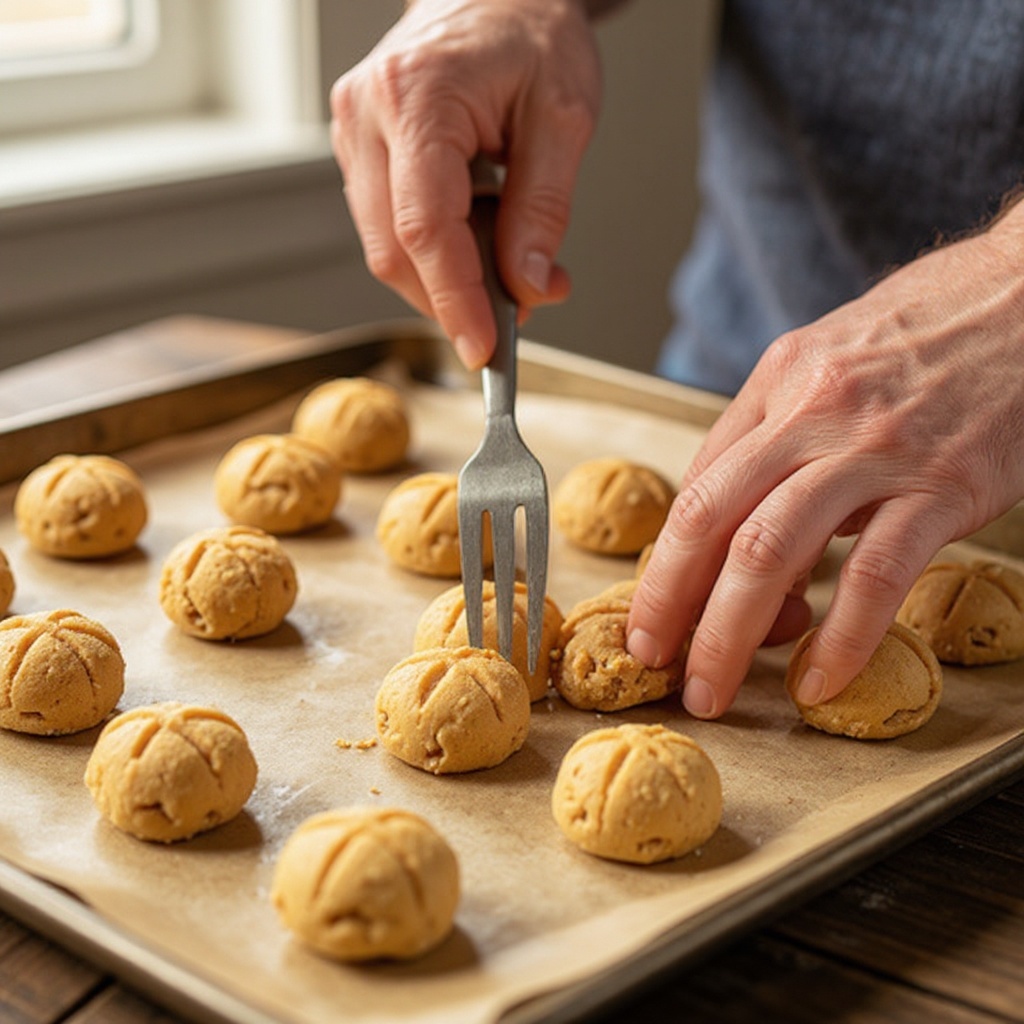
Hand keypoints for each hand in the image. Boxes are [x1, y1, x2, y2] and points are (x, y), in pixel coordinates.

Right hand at [330, 0, 601, 367]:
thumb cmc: (529, 30)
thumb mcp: (563, 115)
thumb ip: (543, 207)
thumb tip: (527, 283)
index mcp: (416, 96)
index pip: (424, 227)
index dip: (454, 300)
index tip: (483, 347)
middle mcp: (367, 116)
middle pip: (395, 250)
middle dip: (455, 299)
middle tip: (520, 309)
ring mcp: (355, 135)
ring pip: (388, 247)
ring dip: (449, 279)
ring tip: (512, 262)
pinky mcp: (362, 152)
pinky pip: (391, 226)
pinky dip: (438, 253)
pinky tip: (480, 237)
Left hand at [627, 204, 1023, 718]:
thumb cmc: (925, 336)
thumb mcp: (828, 362)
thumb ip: (778, 434)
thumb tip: (739, 524)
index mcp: (777, 383)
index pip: (698, 485)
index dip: (664, 560)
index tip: (650, 612)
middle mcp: (809, 413)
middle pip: (712, 520)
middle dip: (670, 602)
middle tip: (653, 662)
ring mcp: (873, 450)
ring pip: (770, 551)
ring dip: (728, 632)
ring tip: (711, 689)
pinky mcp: (941, 486)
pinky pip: (874, 574)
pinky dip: (840, 638)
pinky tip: (818, 681)